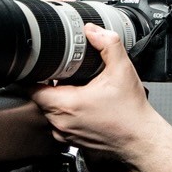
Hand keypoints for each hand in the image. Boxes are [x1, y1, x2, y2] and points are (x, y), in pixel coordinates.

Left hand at [30, 0, 158, 159]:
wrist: (141, 139)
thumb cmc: (131, 113)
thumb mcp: (122, 70)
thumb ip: (107, 44)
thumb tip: (93, 30)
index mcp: (66, 105)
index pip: (31, 87)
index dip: (34, 73)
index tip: (43, 64)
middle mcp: (60, 122)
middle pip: (39, 97)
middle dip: (48, 82)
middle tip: (64, 71)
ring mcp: (64, 134)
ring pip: (48, 110)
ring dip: (56, 97)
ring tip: (75, 87)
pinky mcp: (71, 141)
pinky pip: (59, 122)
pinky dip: (66, 111)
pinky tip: (82, 103)